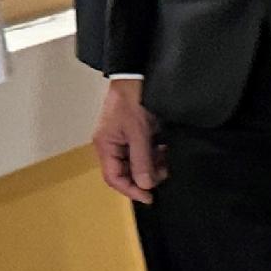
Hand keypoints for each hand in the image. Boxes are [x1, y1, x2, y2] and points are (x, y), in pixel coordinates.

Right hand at [95, 80, 160, 203]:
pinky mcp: (133, 133)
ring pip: (135, 162)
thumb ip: (141, 160)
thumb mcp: (139, 132)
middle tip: (164, 171)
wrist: (136, 74)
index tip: (150, 196)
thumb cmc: (133, 99)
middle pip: (125, 172)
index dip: (131, 190)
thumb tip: (145, 185)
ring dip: (151, 164)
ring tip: (165, 156)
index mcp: (106, 145)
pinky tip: (162, 147)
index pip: (114, 177)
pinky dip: (152, 154)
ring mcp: (122, 139)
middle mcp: (111, 144)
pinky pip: (141, 151)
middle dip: (145, 175)